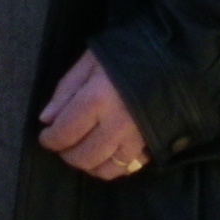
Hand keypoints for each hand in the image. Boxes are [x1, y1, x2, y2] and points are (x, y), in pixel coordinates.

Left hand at [37, 49, 147, 179]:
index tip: (45, 137)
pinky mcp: (153, 144)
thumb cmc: (128, 50)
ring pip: (105, 169)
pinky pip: (128, 168)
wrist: (174, 53)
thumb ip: (67, 89)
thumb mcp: (91, 59)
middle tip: (63, 145)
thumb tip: (47, 119)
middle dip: (67, 154)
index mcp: (97, 99)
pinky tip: (106, 155)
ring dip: (88, 164)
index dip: (50, 139)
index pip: (65, 132)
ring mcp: (137, 138)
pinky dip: (113, 167)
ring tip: (83, 151)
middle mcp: (117, 124)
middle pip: (83, 156)